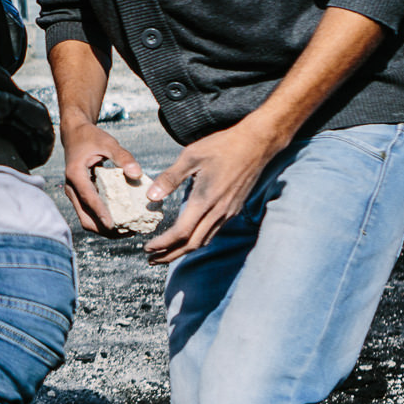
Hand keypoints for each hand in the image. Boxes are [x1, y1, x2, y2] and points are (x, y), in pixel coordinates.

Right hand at [60, 122, 144, 236]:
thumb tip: (137, 173)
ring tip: (127, 231)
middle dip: (105, 229)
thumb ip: (123, 157)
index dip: (99, 212)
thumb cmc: (91, 138)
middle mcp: (71, 188)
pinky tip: (121, 222)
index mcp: (75, 174)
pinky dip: (103, 221)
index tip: (112, 225)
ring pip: (86, 220)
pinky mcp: (79, 196)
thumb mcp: (108, 143)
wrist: (74, 135)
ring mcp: (74, 194)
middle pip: (85, 217)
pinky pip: (89, 214)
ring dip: (104, 229)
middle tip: (128, 232)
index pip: (87, 197)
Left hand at [142, 120, 287, 264]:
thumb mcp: (190, 156)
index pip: (181, 233)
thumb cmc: (222, 146)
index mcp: (205, 200)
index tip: (147, 248)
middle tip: (152, 259)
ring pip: (204, 241)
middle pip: (192, 244)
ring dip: (184, 250)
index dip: (163, 244)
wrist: (256, 144)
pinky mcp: (233, 209)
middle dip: (170, 255)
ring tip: (165, 252)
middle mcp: (218, 212)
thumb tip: (151, 196)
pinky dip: (197, 240)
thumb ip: (170, 178)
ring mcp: (228, 212)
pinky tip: (188, 236)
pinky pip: (213, 232)